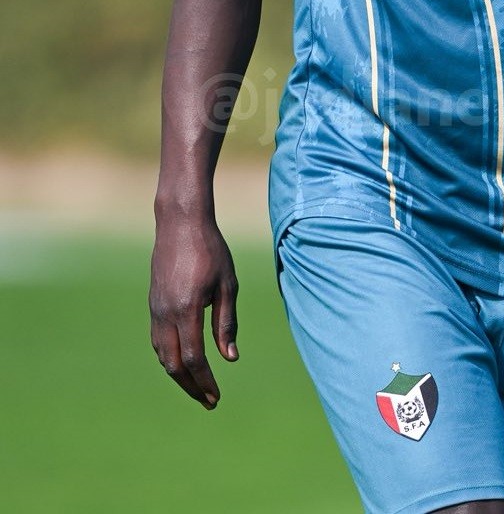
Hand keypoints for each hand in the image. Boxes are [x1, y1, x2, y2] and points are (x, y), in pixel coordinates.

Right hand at [149, 215, 238, 408]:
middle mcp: (165, 314)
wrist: (180, 224)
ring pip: (161, 355)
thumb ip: (226, 322)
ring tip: (198, 387)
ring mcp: (155, 309)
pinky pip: (158, 340)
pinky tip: (183, 362)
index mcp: (186, 309)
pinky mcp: (153, 304)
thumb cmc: (210, 250)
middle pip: (173, 364)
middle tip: (209, 401)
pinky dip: (169, 358)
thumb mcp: (227, 284)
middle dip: (191, 386)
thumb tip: (230, 358)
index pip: (193, 358)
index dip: (204, 380)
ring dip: (178, 375)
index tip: (216, 396)